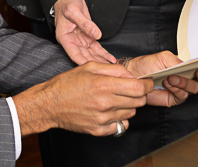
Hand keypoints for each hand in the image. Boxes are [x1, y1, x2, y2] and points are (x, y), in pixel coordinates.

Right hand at [12, 61, 152, 135]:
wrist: (50, 104)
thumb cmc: (67, 84)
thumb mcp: (89, 67)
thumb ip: (114, 69)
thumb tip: (131, 75)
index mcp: (103, 85)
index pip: (138, 88)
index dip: (146, 85)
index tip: (145, 83)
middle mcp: (105, 103)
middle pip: (138, 102)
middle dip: (138, 94)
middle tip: (129, 89)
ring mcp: (103, 119)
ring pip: (131, 113)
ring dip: (128, 105)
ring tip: (114, 99)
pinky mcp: (99, 130)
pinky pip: (120, 125)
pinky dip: (118, 118)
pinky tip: (109, 110)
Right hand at [53, 0, 115, 64]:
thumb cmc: (66, 3)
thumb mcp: (74, 11)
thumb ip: (85, 23)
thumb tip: (96, 34)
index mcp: (65, 38)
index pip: (74, 54)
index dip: (83, 62)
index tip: (93, 68)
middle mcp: (73, 42)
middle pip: (84, 56)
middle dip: (95, 64)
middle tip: (107, 71)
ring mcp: (81, 40)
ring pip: (92, 54)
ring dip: (101, 61)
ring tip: (112, 68)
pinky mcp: (88, 37)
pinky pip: (97, 48)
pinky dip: (104, 54)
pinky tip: (111, 59)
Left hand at [122, 51, 197, 106]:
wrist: (134, 76)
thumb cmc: (147, 65)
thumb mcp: (163, 57)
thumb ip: (177, 60)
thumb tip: (188, 65)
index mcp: (185, 67)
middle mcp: (185, 78)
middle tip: (197, 73)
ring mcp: (181, 89)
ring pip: (193, 89)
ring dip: (184, 82)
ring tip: (171, 77)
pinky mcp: (174, 98)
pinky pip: (182, 96)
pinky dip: (176, 89)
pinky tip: (168, 83)